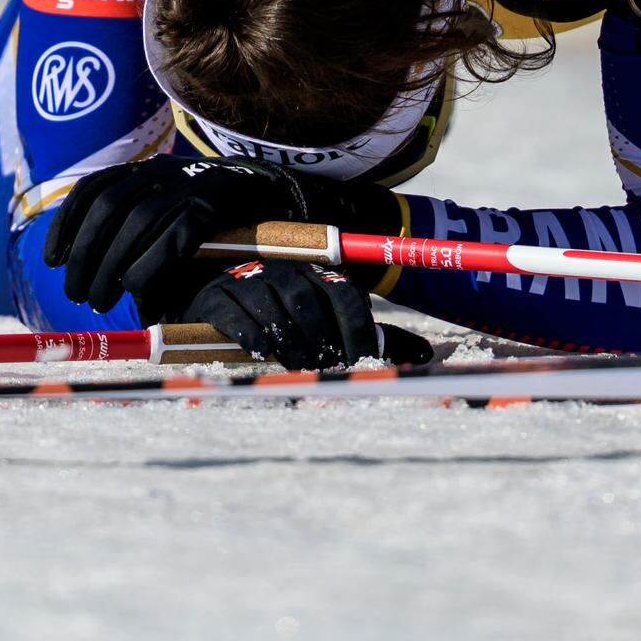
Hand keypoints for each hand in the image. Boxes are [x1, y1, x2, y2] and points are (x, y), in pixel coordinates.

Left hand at [42, 157, 389, 319]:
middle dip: (86, 256)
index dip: (67, 223)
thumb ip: (144, 229)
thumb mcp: (179, 212)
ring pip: (135, 222)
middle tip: (80, 295)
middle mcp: (166, 170)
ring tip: (102, 299)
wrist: (290, 196)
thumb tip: (95, 267)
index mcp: (151, 169)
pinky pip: (174, 233)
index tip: (52, 259)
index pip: (94, 188)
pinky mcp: (217, 203)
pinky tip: (138, 287)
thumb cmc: (228, 219)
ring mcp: (193, 183)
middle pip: (109, 210)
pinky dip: (150, 263)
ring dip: (111, 265)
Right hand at [190, 261, 434, 369]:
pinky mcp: (214, 298)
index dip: (357, 329)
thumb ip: (374, 337)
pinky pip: (234, 313)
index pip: (345, 295)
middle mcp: (283, 271)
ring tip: (299, 367)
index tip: (361, 360)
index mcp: (316, 273)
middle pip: (309, 301)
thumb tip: (427, 354)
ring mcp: (246, 281)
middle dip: (323, 339)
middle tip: (327, 370)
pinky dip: (250, 334)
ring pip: (275, 307)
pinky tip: (259, 351)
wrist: (215, 295)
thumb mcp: (328, 320)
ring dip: (290, 342)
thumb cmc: (285, 315)